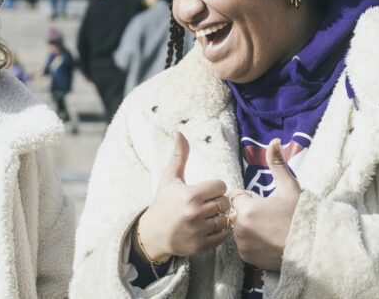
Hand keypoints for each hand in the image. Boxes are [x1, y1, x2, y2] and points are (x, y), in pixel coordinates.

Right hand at [135, 132, 230, 261]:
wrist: (153, 234)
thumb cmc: (163, 203)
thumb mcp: (169, 178)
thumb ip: (179, 156)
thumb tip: (179, 132)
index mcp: (190, 195)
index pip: (221, 186)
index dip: (214, 187)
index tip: (205, 191)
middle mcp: (195, 214)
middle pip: (225, 202)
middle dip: (217, 202)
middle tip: (206, 204)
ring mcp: (199, 231)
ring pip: (225, 219)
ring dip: (218, 217)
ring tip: (206, 216)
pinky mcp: (201, 246)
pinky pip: (222, 236)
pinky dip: (217, 232)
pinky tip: (205, 228)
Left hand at [229, 138, 300, 270]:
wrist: (313, 248)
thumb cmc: (301, 216)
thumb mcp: (290, 187)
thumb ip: (277, 164)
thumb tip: (274, 141)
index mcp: (247, 208)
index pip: (237, 196)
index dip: (250, 198)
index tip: (265, 203)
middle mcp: (240, 227)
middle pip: (237, 212)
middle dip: (249, 212)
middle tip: (270, 218)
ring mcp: (242, 244)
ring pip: (239, 228)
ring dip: (249, 227)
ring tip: (271, 230)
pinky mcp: (246, 257)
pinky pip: (243, 244)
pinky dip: (252, 242)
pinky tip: (268, 242)